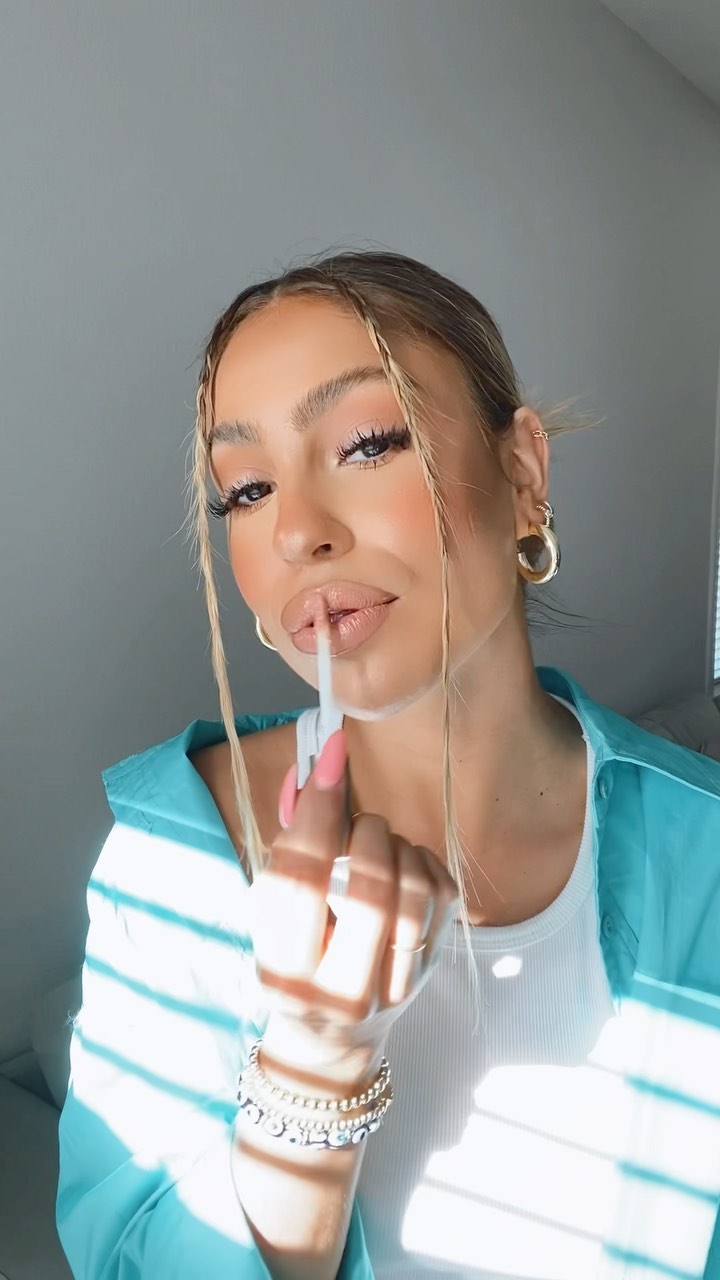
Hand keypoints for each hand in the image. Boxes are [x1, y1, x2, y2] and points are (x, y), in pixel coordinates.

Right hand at [247, 730, 459, 1091]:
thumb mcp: (268, 916)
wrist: (329, 1040)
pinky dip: (423, 862)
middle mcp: (341, 990)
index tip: (331, 753)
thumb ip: (286, 849)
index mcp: (285, 971)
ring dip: (396, 846)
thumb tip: (308, 775)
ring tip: (377, 847)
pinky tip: (402, 866)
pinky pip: (443, 895)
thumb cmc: (292, 961)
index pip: (300, 880)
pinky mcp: (432, 971)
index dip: (316, 810)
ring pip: (415, 892)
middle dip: (365, 832)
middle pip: (370, 889)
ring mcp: (395, 987)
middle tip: (356, 824)